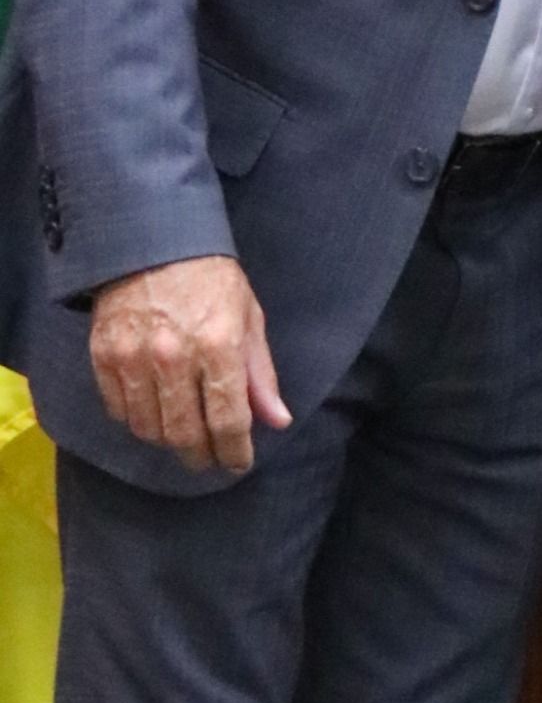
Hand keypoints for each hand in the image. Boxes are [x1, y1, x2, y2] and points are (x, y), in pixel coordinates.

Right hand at [89, 254, 291, 473]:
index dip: (235, 452)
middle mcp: (173, 355)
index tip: (238, 462)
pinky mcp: (103, 354)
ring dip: (167, 441)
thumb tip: (277, 420)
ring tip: (181, 436)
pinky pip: (118, 409)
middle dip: (200, 456)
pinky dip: (135, 420)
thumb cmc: (210, 280)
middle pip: (184, 433)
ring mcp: (133, 356)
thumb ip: (260, 374)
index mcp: (218, 345)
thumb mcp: (249, 318)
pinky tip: (151, 412)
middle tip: (208, 460)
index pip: (228, 420)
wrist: (153, 240)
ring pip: (148, 428)